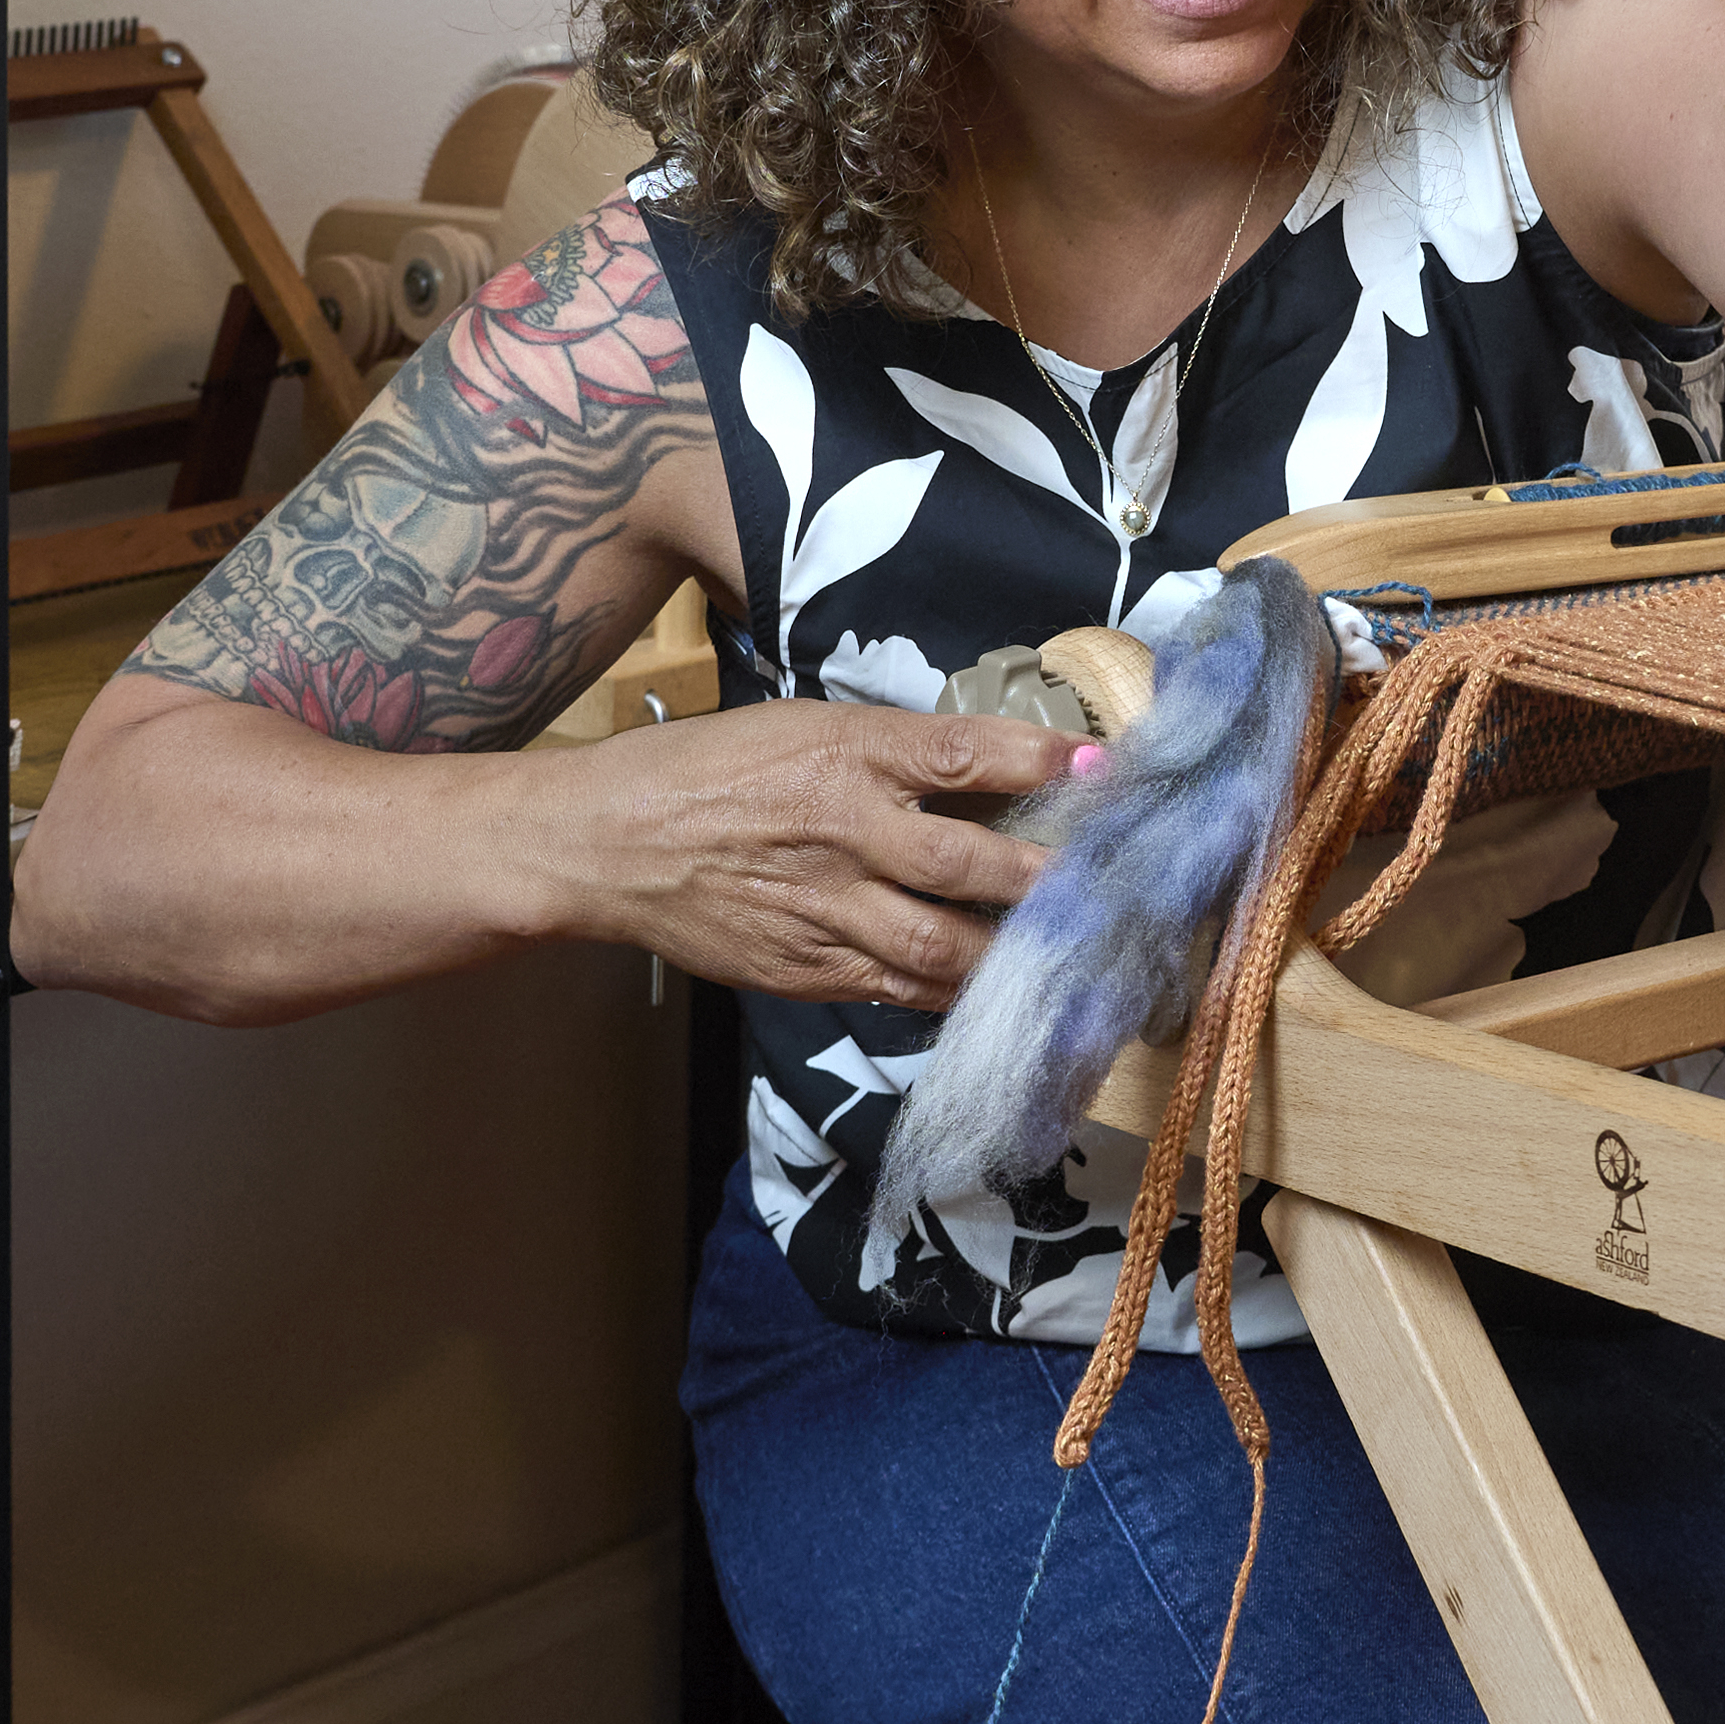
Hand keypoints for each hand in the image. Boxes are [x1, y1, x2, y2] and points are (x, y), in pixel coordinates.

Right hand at [548, 701, 1088, 1010]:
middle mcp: (841, 832)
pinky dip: (956, 993)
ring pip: (941, 944)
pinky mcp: (806, 969)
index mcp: (842, 754)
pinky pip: (900, 990)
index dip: (1038, 757)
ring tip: (1079, 954)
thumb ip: (891, 753)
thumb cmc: (708, 771)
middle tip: (1117, 884)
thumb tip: (992, 764)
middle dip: (1048, 878)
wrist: (607, 842)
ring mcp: (824, 910)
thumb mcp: (800, 730)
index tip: (1104, 764)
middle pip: (966, 864)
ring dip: (1016, 953)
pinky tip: (1004, 992)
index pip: (959, 753)